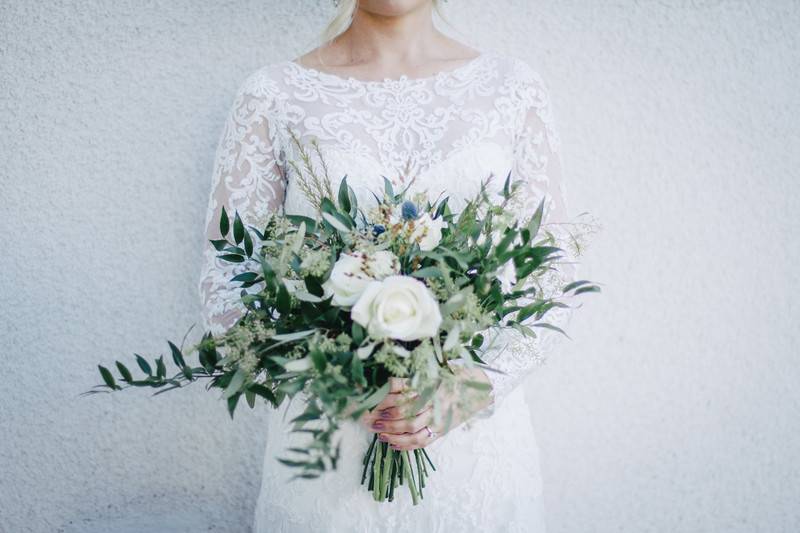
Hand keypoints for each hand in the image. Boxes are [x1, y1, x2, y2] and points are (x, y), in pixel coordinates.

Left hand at [359, 367, 492, 450]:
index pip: (401, 391)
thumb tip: (384, 384)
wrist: (481, 388)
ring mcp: (439, 417)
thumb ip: (411, 378)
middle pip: (404, 413)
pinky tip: (393, 444)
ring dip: (392, 434)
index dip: (383, 398)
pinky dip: (406, 445)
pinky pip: (422, 441)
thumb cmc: (454, 375)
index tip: (370, 402)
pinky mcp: (442, 430)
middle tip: (369, 420)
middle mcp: (434, 401)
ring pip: (411, 430)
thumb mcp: (434, 369)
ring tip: (379, 434)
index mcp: (429, 383)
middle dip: (384, 419)